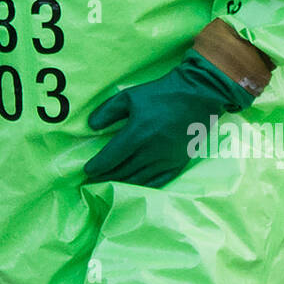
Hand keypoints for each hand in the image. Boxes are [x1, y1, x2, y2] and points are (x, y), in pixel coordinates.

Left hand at [83, 49, 254, 187]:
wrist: (196, 97)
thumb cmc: (160, 95)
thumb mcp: (129, 96)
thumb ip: (108, 111)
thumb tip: (91, 126)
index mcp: (137, 132)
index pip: (111, 157)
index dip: (97, 166)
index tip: (87, 170)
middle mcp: (150, 150)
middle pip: (122, 171)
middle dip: (105, 178)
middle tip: (91, 182)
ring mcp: (165, 160)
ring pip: (138, 180)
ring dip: (120, 185)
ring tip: (107, 186)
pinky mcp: (177, 164)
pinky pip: (157, 182)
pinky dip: (142, 187)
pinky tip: (132, 188)